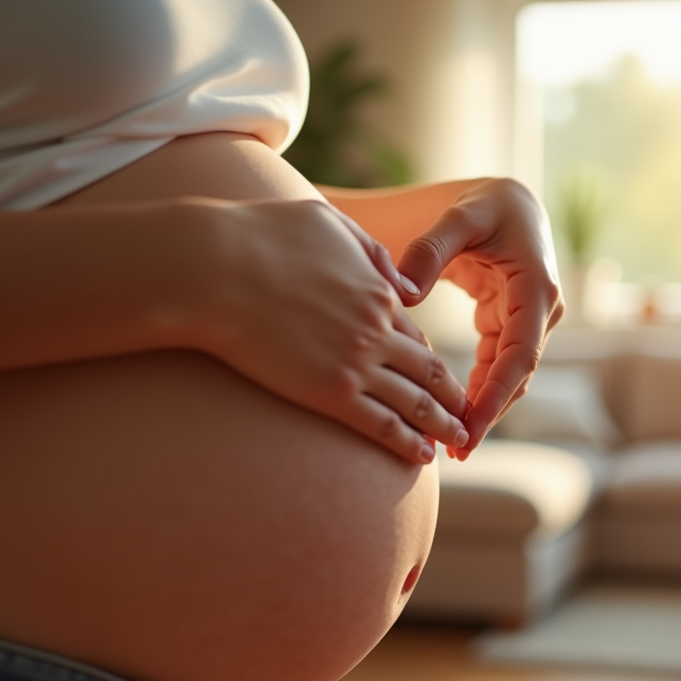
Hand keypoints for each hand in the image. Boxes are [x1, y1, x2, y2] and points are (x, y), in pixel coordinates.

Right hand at [193, 198, 468, 463]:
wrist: (213, 267)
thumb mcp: (326, 223)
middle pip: (428, 372)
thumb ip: (367, 250)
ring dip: (441, 425)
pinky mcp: (330, 393)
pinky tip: (422, 457)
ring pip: (414, 403)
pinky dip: (407, 442)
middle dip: (452, 398)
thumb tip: (393, 277)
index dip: (432, 363)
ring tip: (457, 442)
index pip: (416, 337)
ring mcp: (356, 364)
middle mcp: (376, 331)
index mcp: (377, 292)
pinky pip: (381, 425)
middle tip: (468, 418)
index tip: (441, 381)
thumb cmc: (258, 236)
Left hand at [394, 178, 563, 457]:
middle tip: (455, 452)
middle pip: (516, 375)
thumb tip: (402, 294)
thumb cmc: (481, 203)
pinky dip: (478, 389)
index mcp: (535, 287)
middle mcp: (541, 310)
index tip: (469, 429)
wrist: (502, 197)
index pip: (520, 356)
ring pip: (507, 375)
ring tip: (452, 446)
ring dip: (483, 408)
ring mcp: (529, 319)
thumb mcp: (457, 217)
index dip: (495, 396)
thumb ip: (427, 250)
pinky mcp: (510, 323)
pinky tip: (453, 415)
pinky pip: (496, 364)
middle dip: (488, 414)